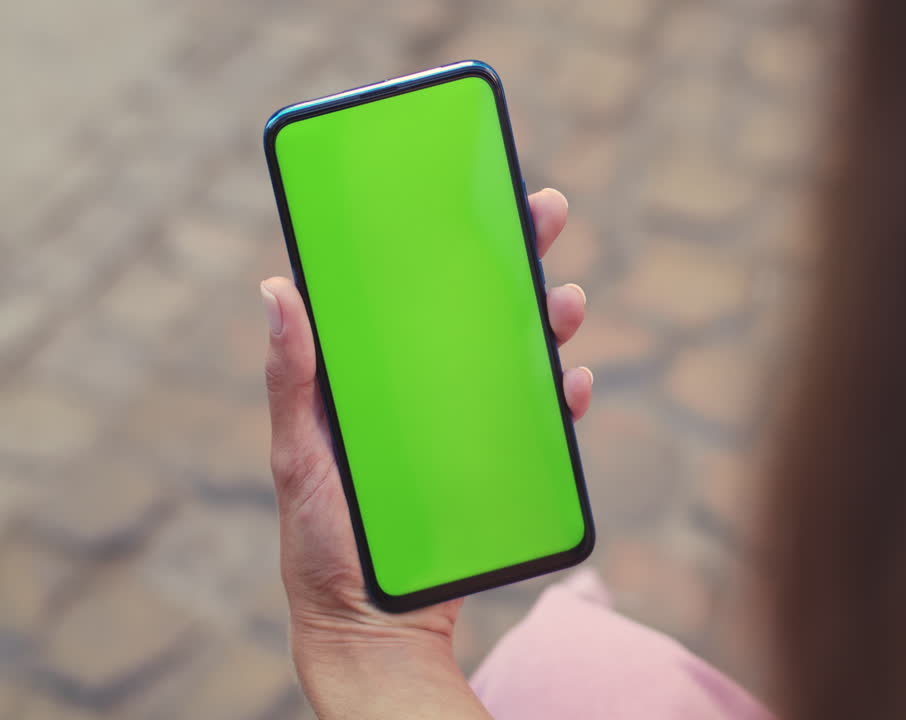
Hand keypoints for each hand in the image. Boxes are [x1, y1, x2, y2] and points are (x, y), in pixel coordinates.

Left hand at [260, 189, 589, 718]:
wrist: (372, 626)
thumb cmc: (320, 544)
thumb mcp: (298, 459)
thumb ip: (292, 382)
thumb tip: (277, 289)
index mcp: (370, 375)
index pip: (406, 290)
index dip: (439, 236)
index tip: (469, 189)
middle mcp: (420, 388)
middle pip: (473, 307)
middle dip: (514, 258)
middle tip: (548, 216)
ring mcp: (462, 424)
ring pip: (514, 354)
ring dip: (546, 320)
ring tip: (567, 302)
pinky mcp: (495, 461)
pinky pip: (537, 419)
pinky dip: (559, 395)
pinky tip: (572, 383)